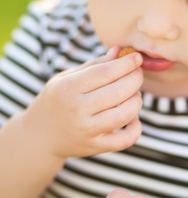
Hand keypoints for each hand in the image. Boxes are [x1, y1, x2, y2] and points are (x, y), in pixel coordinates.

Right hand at [23, 46, 142, 159]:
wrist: (40, 136)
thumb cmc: (58, 100)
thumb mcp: (68, 78)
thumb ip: (95, 65)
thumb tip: (120, 51)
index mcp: (68, 88)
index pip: (106, 72)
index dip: (126, 63)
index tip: (137, 57)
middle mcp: (77, 110)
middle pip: (118, 91)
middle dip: (135, 79)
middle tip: (138, 74)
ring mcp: (86, 131)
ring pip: (125, 114)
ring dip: (137, 101)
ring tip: (135, 94)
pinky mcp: (95, 147)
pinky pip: (125, 140)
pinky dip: (136, 128)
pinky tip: (133, 118)